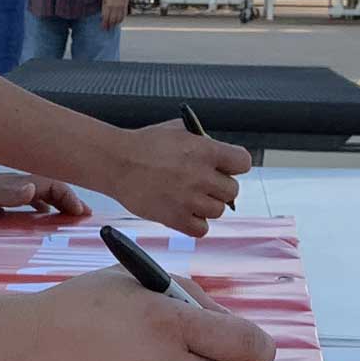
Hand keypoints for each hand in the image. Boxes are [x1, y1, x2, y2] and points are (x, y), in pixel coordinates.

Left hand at [0, 167, 91, 218]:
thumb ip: (7, 194)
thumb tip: (33, 190)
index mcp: (19, 183)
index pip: (54, 186)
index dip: (70, 198)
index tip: (81, 213)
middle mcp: (19, 184)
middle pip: (53, 189)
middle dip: (71, 200)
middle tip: (85, 216)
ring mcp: (12, 189)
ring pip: (44, 194)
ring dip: (59, 204)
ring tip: (72, 217)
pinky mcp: (4, 196)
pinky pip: (31, 200)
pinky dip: (44, 207)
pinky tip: (45, 217)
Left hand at [101, 0, 128, 29]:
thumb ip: (104, 7)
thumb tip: (103, 16)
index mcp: (107, 5)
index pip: (105, 17)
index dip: (104, 24)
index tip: (103, 28)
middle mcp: (114, 7)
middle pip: (112, 20)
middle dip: (109, 25)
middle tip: (107, 29)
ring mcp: (120, 6)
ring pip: (118, 19)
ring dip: (115, 24)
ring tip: (113, 26)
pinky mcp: (125, 5)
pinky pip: (123, 15)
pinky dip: (121, 20)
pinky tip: (119, 21)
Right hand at [103, 121, 249, 236]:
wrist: (116, 162)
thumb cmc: (142, 145)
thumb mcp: (178, 130)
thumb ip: (203, 141)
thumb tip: (220, 153)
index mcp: (206, 151)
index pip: (243, 163)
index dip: (234, 166)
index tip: (225, 168)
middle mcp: (201, 176)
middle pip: (232, 191)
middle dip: (219, 187)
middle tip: (202, 184)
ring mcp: (189, 199)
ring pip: (218, 211)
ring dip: (206, 206)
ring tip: (188, 197)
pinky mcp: (176, 218)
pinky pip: (202, 229)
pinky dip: (195, 223)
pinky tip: (184, 212)